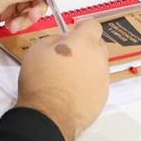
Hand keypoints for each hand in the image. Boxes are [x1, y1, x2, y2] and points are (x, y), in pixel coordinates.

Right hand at [17, 19, 109, 140]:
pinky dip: (88, 85)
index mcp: (83, 43)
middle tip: (69, 57)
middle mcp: (98, 59)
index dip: (83, 28)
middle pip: (99, 45)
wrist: (48, 115)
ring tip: (68, 79)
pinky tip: (72, 93)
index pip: (93, 25)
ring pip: (98, 66)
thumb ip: (56, 39)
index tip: (75, 32)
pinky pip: (97, 85)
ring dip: (87, 67)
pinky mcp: (102, 97)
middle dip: (87, 48)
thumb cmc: (40, 80)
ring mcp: (102, 79)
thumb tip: (63, 40)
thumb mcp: (38, 48)